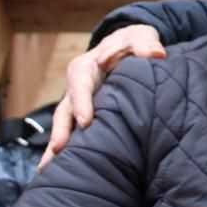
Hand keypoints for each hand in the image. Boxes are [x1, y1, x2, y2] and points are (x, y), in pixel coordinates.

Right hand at [39, 25, 165, 167]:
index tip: (86, 121)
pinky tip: (62, 169)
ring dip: (58, 146)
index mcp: (85, 67)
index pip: (80, 85)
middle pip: (66, 111)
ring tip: (49, 169)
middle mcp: (78, 87)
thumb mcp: (140, 36)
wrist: (131, 47)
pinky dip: (69, 149)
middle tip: (58, 151)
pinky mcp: (88, 115)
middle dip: (61, 131)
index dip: (82, 103)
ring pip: (66, 125)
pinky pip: (76, 132)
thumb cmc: (134, 42)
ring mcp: (80, 103)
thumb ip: (145, 44)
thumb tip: (156, 53)